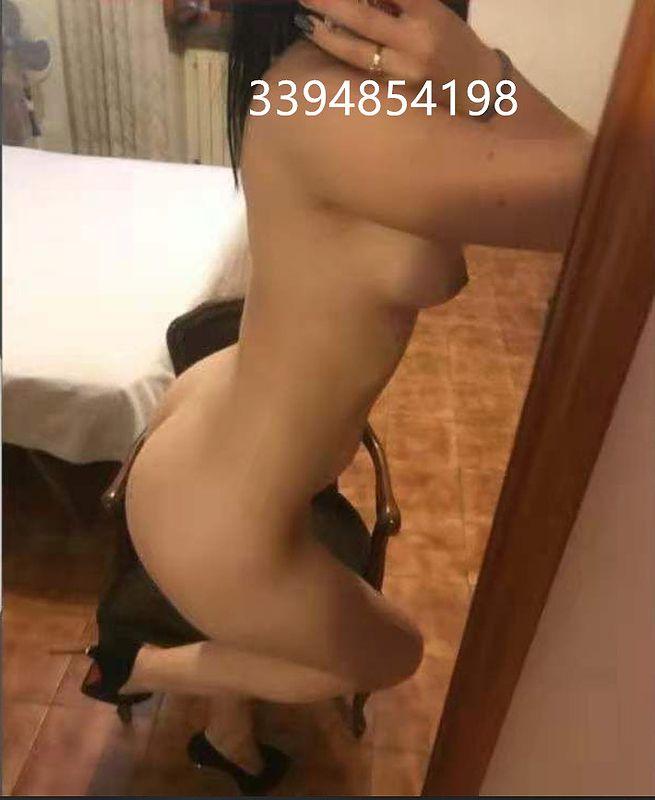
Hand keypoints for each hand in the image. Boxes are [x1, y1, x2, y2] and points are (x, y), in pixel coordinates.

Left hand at [295, 0, 498, 110]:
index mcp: (426, 12)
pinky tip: (329, 51)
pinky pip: (364, 75)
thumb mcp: (432, 12)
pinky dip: (344, 63)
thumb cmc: (451, 41)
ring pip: (357, 53)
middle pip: (363, 19)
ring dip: (328, 38)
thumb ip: (398, 4)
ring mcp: (405, 72)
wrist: (477, 87)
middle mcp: (415, 42)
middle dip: (330, 5)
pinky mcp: (398, 95)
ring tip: (306, 23)